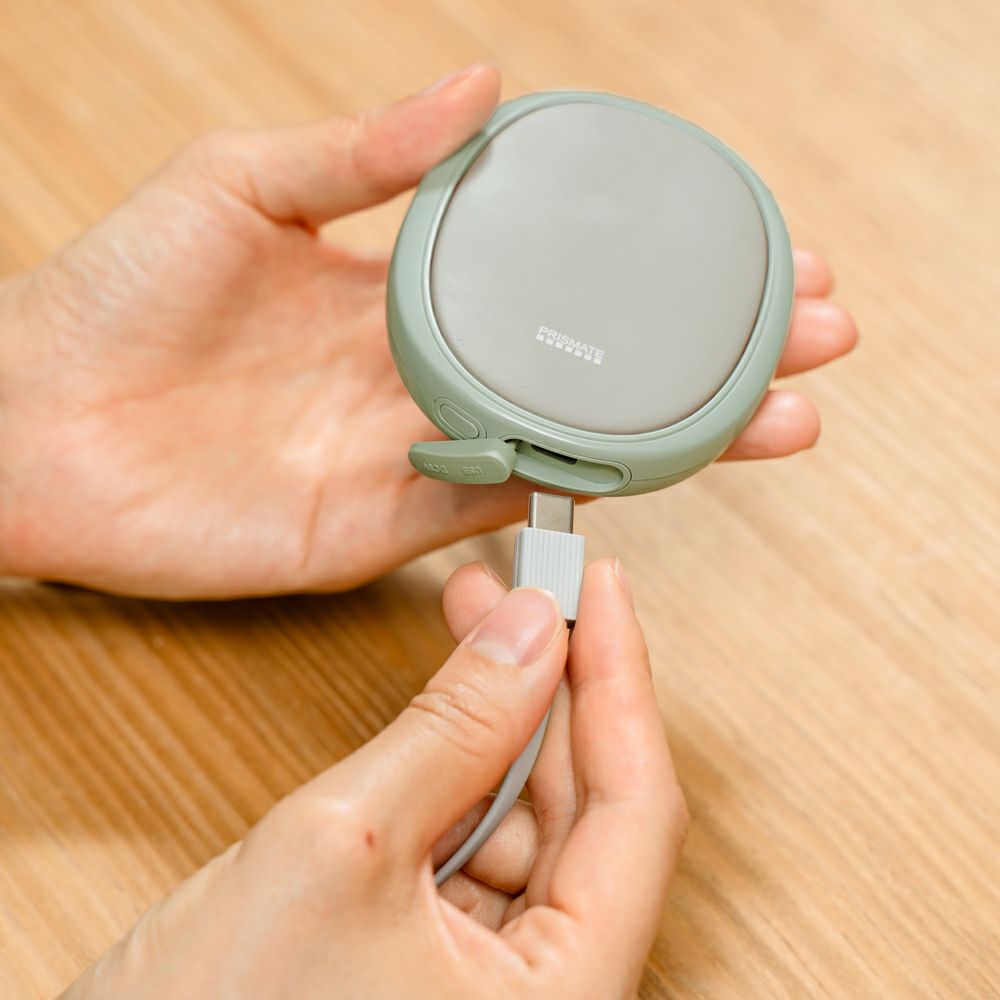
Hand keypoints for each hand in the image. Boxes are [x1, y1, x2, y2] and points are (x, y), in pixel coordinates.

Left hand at [0, 65, 856, 596]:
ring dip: (680, 434)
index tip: (745, 249)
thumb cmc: (111, 296)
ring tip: (781, 415)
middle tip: (811, 337)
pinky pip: (503, 508)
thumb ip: (366, 152)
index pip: (560, 280)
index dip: (652, 268)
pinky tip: (667, 476)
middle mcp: (427, 373)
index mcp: (403, 289)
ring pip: (575, 444)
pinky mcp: (386, 529)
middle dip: (706, 355)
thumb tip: (483, 85)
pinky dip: (583, 493)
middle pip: (595, 367)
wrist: (29, 427)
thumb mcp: (243, 184)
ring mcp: (415, 452)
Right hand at [60, 558, 686, 998]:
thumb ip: (453, 730)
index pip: (638, 811)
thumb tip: (527, 632)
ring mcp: (493, 986)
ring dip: (503, 725)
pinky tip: (440, 720)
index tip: (600, 588)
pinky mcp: (440, 964)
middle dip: (550, 689)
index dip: (621, 682)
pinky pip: (479, 847)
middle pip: (587, 810)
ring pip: (532, 822)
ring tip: (472, 639)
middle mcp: (544, 998)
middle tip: (519, 597)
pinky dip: (463, 774)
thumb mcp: (342, 842)